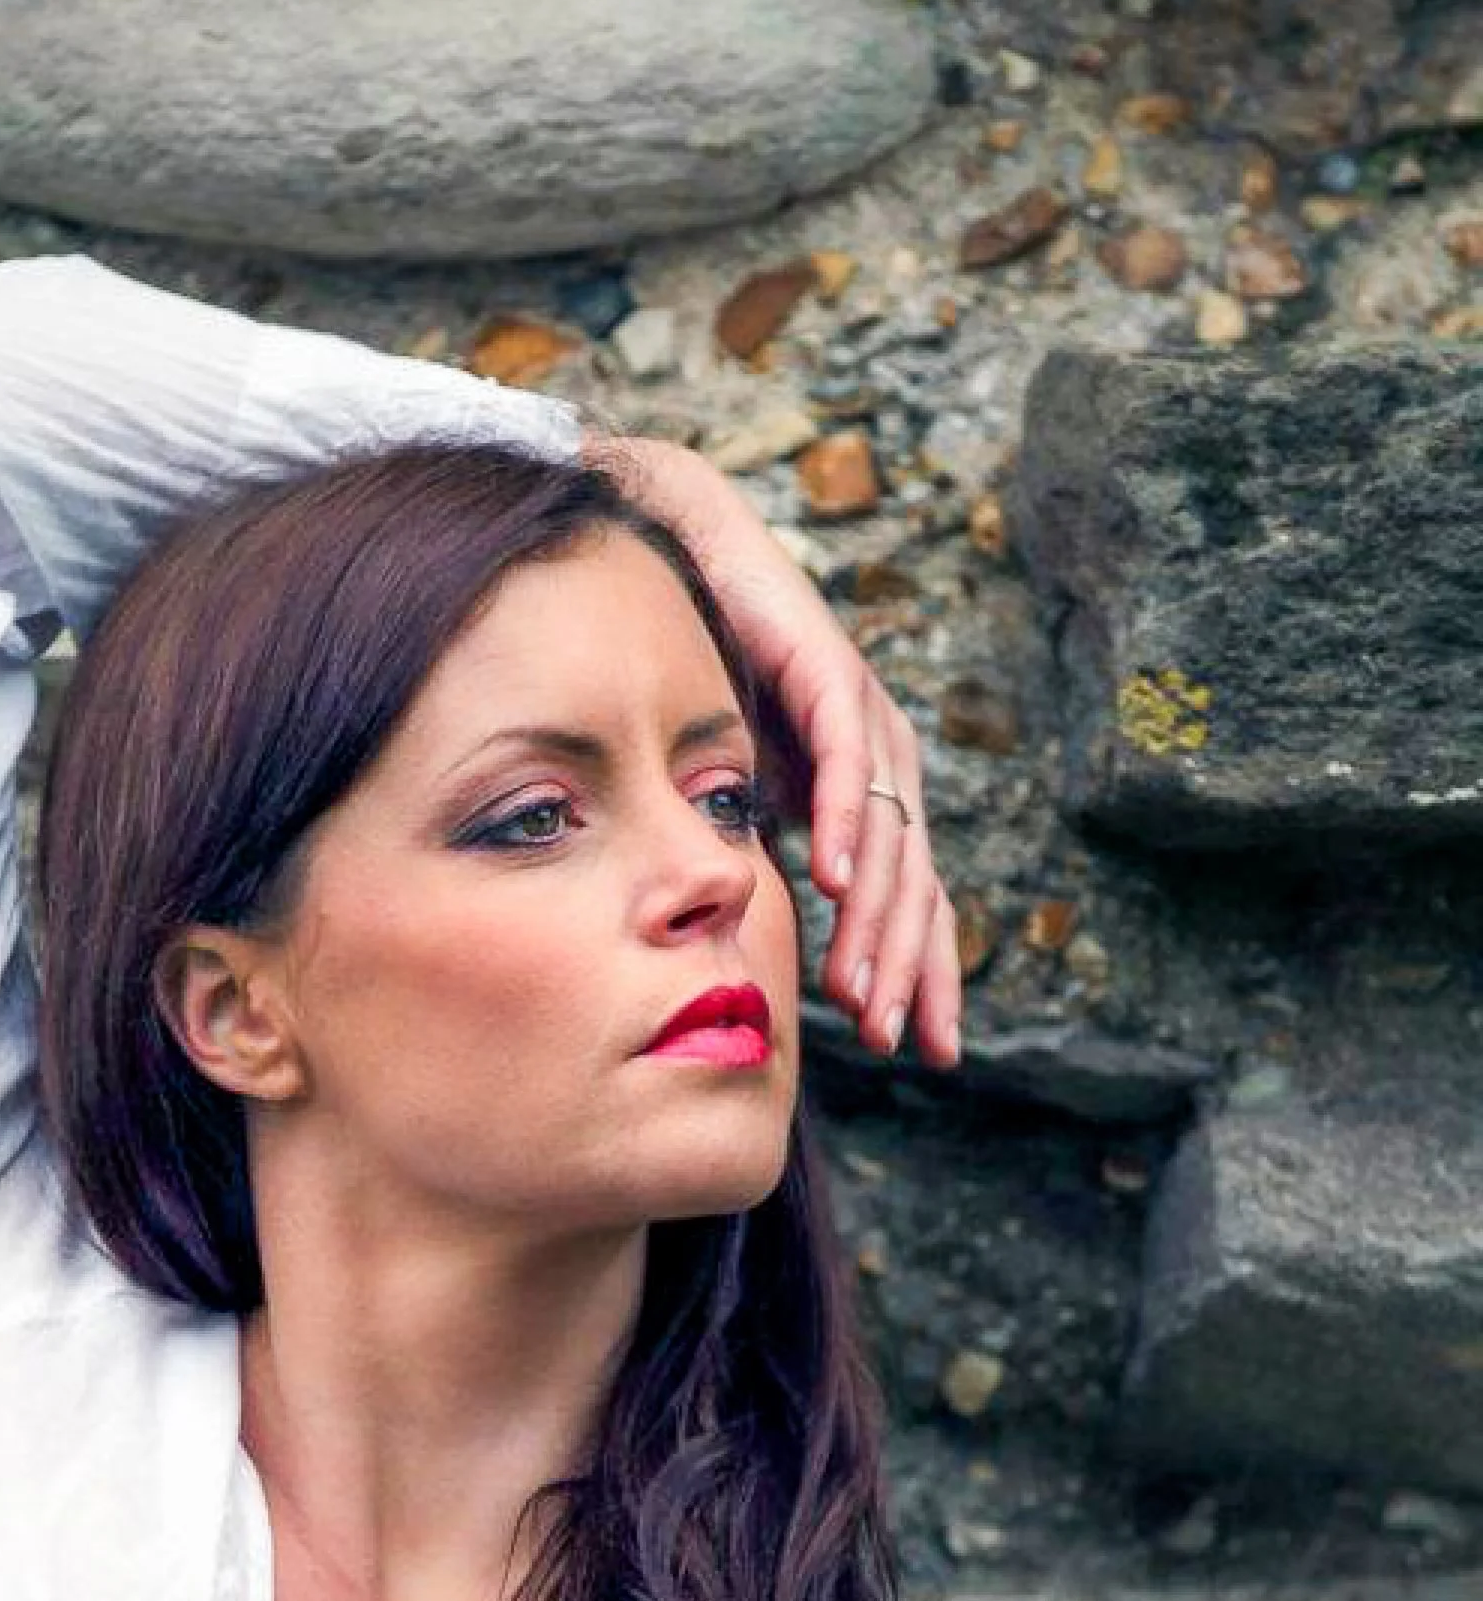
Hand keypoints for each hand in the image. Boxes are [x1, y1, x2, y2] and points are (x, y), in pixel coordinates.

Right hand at [586, 433, 961, 1068]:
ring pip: (887, 835)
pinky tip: (831, 881)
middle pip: (913, 881)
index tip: (925, 1048)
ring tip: (857, 991)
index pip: (912, 898)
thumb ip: (753, 855)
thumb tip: (744, 945)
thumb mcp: (728, 792)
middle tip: (888, 1038)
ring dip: (873, 919)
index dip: (922, 972)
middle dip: (903, 967)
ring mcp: (862, 715)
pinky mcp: (828, 670)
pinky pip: (845, 759)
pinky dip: (843, 821)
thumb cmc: (693, 672)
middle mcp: (879, 760)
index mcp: (865, 794)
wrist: (675, 552)